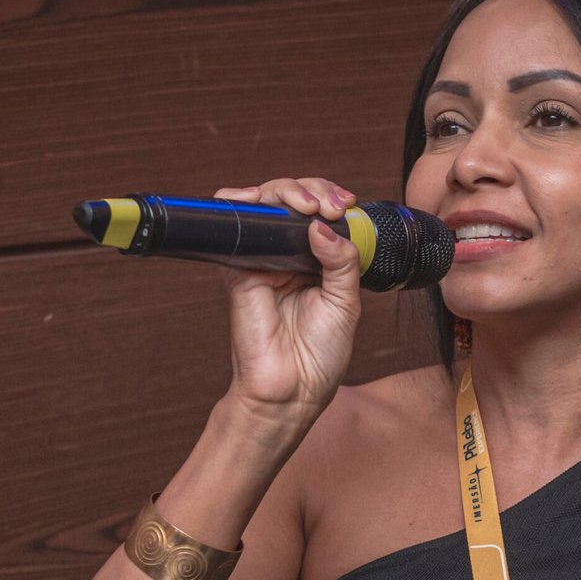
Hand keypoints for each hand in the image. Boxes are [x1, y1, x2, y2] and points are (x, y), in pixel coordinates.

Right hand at [214, 177, 362, 430]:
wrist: (292, 389)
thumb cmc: (320, 354)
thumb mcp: (346, 302)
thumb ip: (342, 260)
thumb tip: (322, 224)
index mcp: (319, 261)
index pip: (323, 213)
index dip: (332, 198)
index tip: (347, 204)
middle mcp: (290, 255)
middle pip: (293, 201)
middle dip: (313, 190)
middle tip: (328, 206)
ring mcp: (263, 259)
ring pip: (265, 203)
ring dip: (284, 190)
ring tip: (306, 205)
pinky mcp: (238, 268)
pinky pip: (233, 224)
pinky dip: (240, 201)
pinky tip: (258, 200)